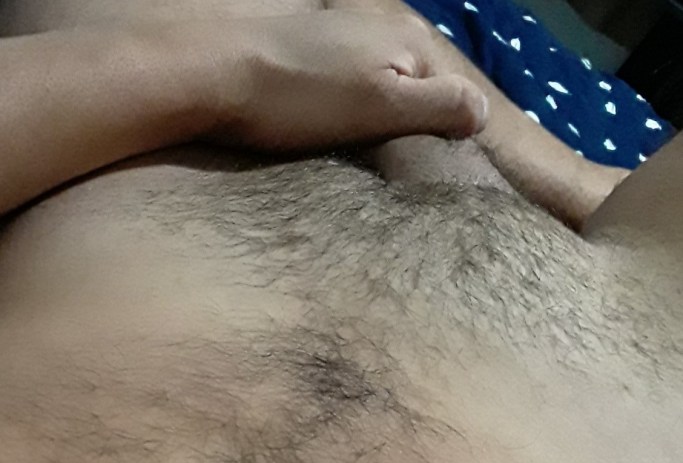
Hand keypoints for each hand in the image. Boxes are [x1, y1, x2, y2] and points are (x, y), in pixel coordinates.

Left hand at [196, 12, 486, 151]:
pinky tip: (337, 126)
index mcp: (408, 42)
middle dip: (418, 126)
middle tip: (400, 170)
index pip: (456, 96)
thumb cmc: (300, 97)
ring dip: (385, 118)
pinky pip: (353, 83)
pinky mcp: (312, 50)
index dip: (451, 137)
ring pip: (386, 85)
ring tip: (369, 152)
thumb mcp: (382, 105)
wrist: (213, 73)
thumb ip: (439, 105)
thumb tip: (482, 112)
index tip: (434, 175)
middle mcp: (382, 27)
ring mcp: (345, 36)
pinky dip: (355, 107)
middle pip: (420, 86)